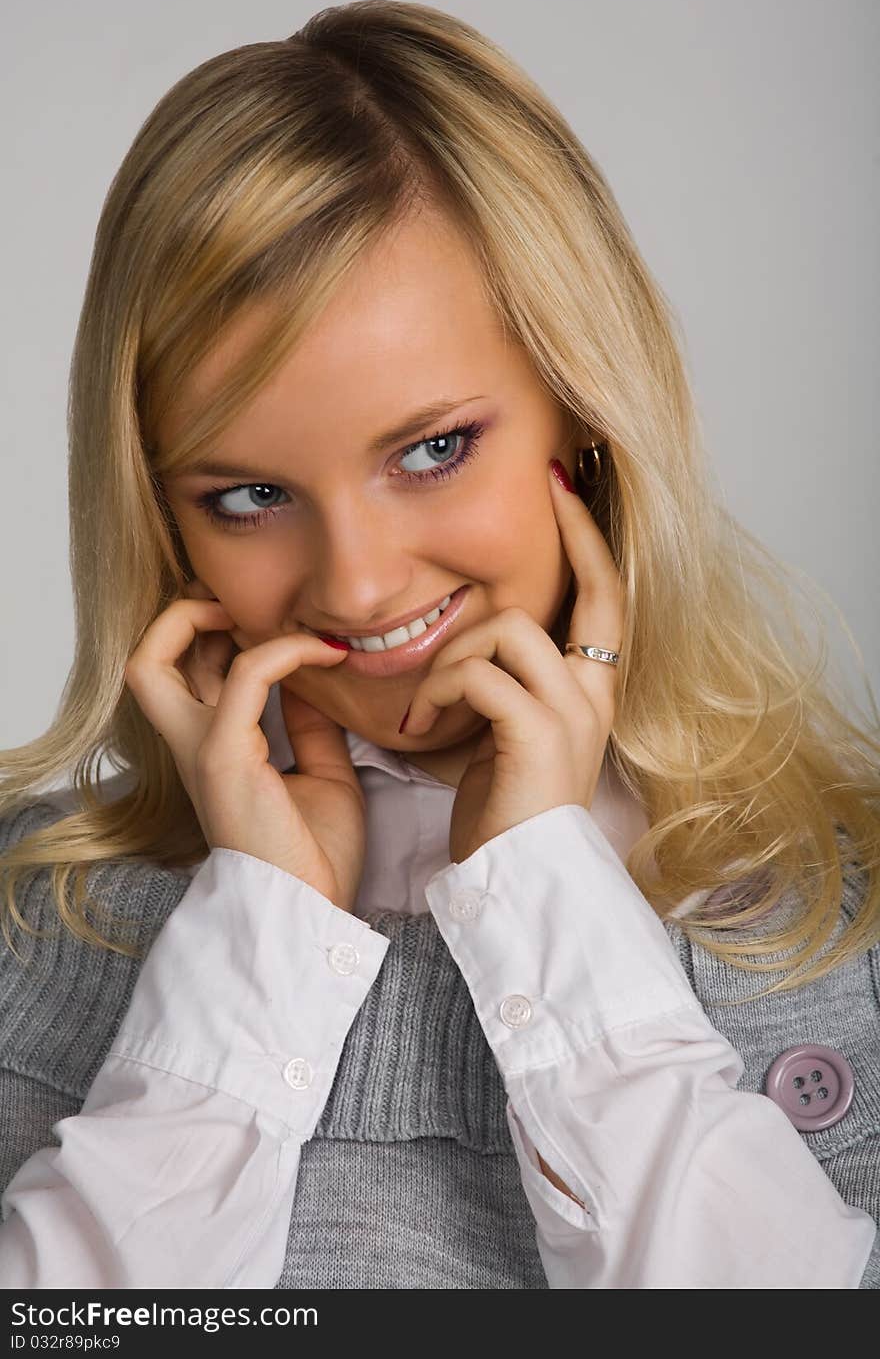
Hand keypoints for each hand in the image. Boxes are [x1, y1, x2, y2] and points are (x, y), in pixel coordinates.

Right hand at [123, 579, 365, 912]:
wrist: (312, 911)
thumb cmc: (315, 856)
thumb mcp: (321, 775)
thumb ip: (310, 725)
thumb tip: (317, 677)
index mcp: (212, 749)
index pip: (185, 672)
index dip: (214, 633)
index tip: (277, 622)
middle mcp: (192, 744)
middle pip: (145, 660)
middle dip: (183, 616)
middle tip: (245, 605)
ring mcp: (199, 748)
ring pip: (153, 659)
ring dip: (207, 617)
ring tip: (271, 613)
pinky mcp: (223, 755)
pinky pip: (247, 675)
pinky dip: (283, 650)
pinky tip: (324, 651)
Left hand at [401, 461, 624, 863]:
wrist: (518, 881)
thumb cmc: (506, 813)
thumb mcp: (508, 735)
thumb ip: (501, 683)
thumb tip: (464, 639)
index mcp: (592, 693)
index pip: (608, 598)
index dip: (592, 539)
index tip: (566, 486)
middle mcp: (594, 696)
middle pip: (589, 591)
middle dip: (572, 533)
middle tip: (544, 492)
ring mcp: (571, 712)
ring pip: (508, 630)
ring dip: (452, 656)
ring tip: (427, 703)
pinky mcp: (537, 733)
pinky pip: (480, 674)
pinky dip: (441, 689)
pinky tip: (423, 724)